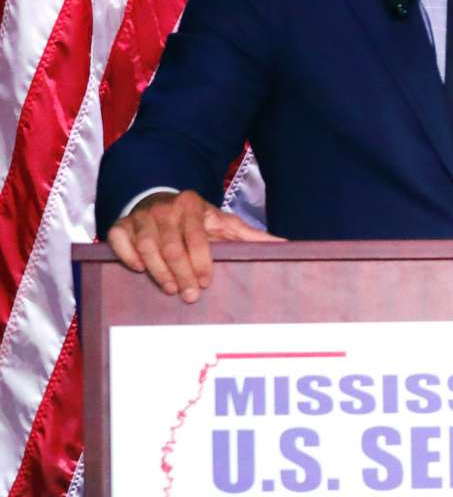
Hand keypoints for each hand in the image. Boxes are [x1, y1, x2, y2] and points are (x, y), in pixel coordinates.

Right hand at [104, 189, 280, 302]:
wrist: (162, 201)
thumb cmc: (198, 220)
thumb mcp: (226, 224)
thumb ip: (253, 237)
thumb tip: (290, 247)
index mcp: (193, 205)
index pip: (197, 237)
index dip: (201, 261)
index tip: (205, 283)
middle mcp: (165, 209)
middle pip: (172, 245)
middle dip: (181, 273)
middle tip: (189, 296)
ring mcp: (140, 217)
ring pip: (146, 246)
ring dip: (157, 270)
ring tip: (169, 289)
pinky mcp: (120, 224)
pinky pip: (118, 240)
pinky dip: (127, 255)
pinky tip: (137, 270)